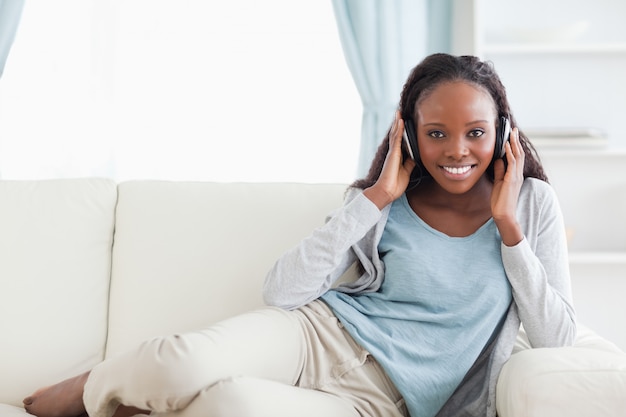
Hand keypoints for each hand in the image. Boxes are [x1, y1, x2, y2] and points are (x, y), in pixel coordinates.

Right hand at [364, 111, 415, 208]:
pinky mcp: (393, 154)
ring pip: (395, 134)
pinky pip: (396, 139)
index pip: (400, 141)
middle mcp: (394, 153)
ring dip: (397, 123)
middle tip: (399, 113)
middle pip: (396, 135)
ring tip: (398, 113)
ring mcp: (393, 153)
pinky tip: (400, 122)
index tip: (403, 122)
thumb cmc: (395, 185)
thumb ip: (410, 163)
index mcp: (397, 157)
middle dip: (398, 124)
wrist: (387, 192)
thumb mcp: (407, 172)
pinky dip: (398, 130)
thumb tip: (415, 156)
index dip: (401, 131)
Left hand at [491, 127, 524, 245]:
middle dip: (516, 141)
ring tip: (511, 133)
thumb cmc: (500, 201)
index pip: (516, 157)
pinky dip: (510, 153)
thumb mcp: (498, 183)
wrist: (503, 214)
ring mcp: (516, 176)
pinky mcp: (512, 180)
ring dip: (514, 143)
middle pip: (519, 153)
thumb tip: (498, 160)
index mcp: (515, 175)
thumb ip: (499, 171)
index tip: (511, 135)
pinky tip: (507, 145)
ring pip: (518, 156)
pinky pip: (512, 163)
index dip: (514, 146)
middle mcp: (517, 174)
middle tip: (513, 129)